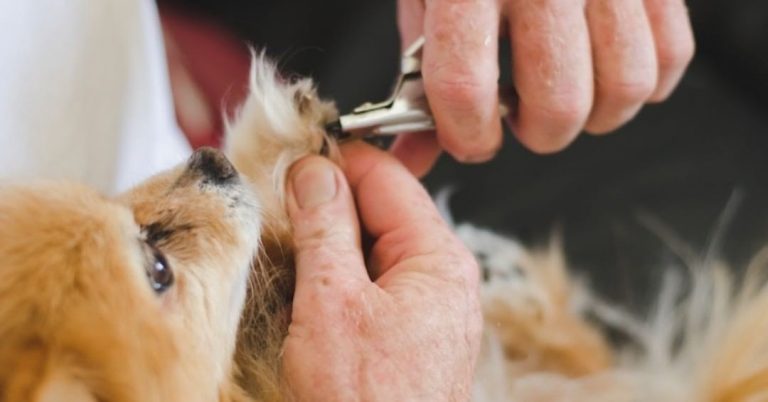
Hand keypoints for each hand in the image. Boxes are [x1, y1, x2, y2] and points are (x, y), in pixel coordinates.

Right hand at [282, 142, 481, 400]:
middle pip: (381, 211)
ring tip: (286, 250)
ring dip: (328, 244)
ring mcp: (428, 308)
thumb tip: (315, 171)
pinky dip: (338, 278)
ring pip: (372, 248)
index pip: (387, 179)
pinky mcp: (409, 333)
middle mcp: (442, 278)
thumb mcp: (332, 302)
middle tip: (278, 205)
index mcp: (437, 259)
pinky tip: (307, 290)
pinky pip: (373, 284)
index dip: (338, 161)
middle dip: (328, 204)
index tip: (293, 157)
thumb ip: (325, 227)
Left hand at [393, 0, 694, 174]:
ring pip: (625, 88)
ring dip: (594, 116)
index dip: (468, 134)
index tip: (471, 138)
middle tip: (523, 116)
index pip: (466, 85)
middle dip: (538, 133)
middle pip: (560, 104)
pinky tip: (607, 67)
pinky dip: (644, 83)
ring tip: (568, 94)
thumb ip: (420, 76)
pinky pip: (672, 57)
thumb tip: (417, 153)